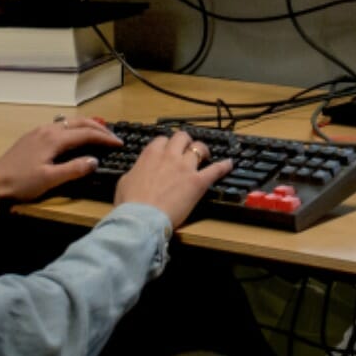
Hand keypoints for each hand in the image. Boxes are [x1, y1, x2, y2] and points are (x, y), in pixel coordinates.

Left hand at [0, 116, 121, 202]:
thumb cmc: (21, 183)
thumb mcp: (50, 179)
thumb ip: (74, 169)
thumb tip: (94, 161)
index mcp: (54, 139)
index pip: (86, 133)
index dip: (105, 138)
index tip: (119, 143)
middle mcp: (48, 130)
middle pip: (79, 123)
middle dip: (99, 128)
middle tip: (113, 136)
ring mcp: (39, 131)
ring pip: (69, 122)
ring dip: (86, 126)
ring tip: (98, 134)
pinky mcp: (32, 136)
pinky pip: (59, 126)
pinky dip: (73, 129)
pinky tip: (74, 137)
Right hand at [114, 130, 233, 227]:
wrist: (141, 218)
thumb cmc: (130, 203)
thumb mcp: (125, 181)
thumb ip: (137, 171)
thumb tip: (139, 171)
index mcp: (150, 154)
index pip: (162, 140)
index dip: (167, 144)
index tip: (168, 150)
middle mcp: (169, 156)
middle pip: (182, 137)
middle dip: (186, 141)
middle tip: (187, 149)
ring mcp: (185, 167)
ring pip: (199, 148)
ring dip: (203, 150)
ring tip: (206, 155)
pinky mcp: (198, 182)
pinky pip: (215, 169)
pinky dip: (224, 166)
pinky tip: (229, 164)